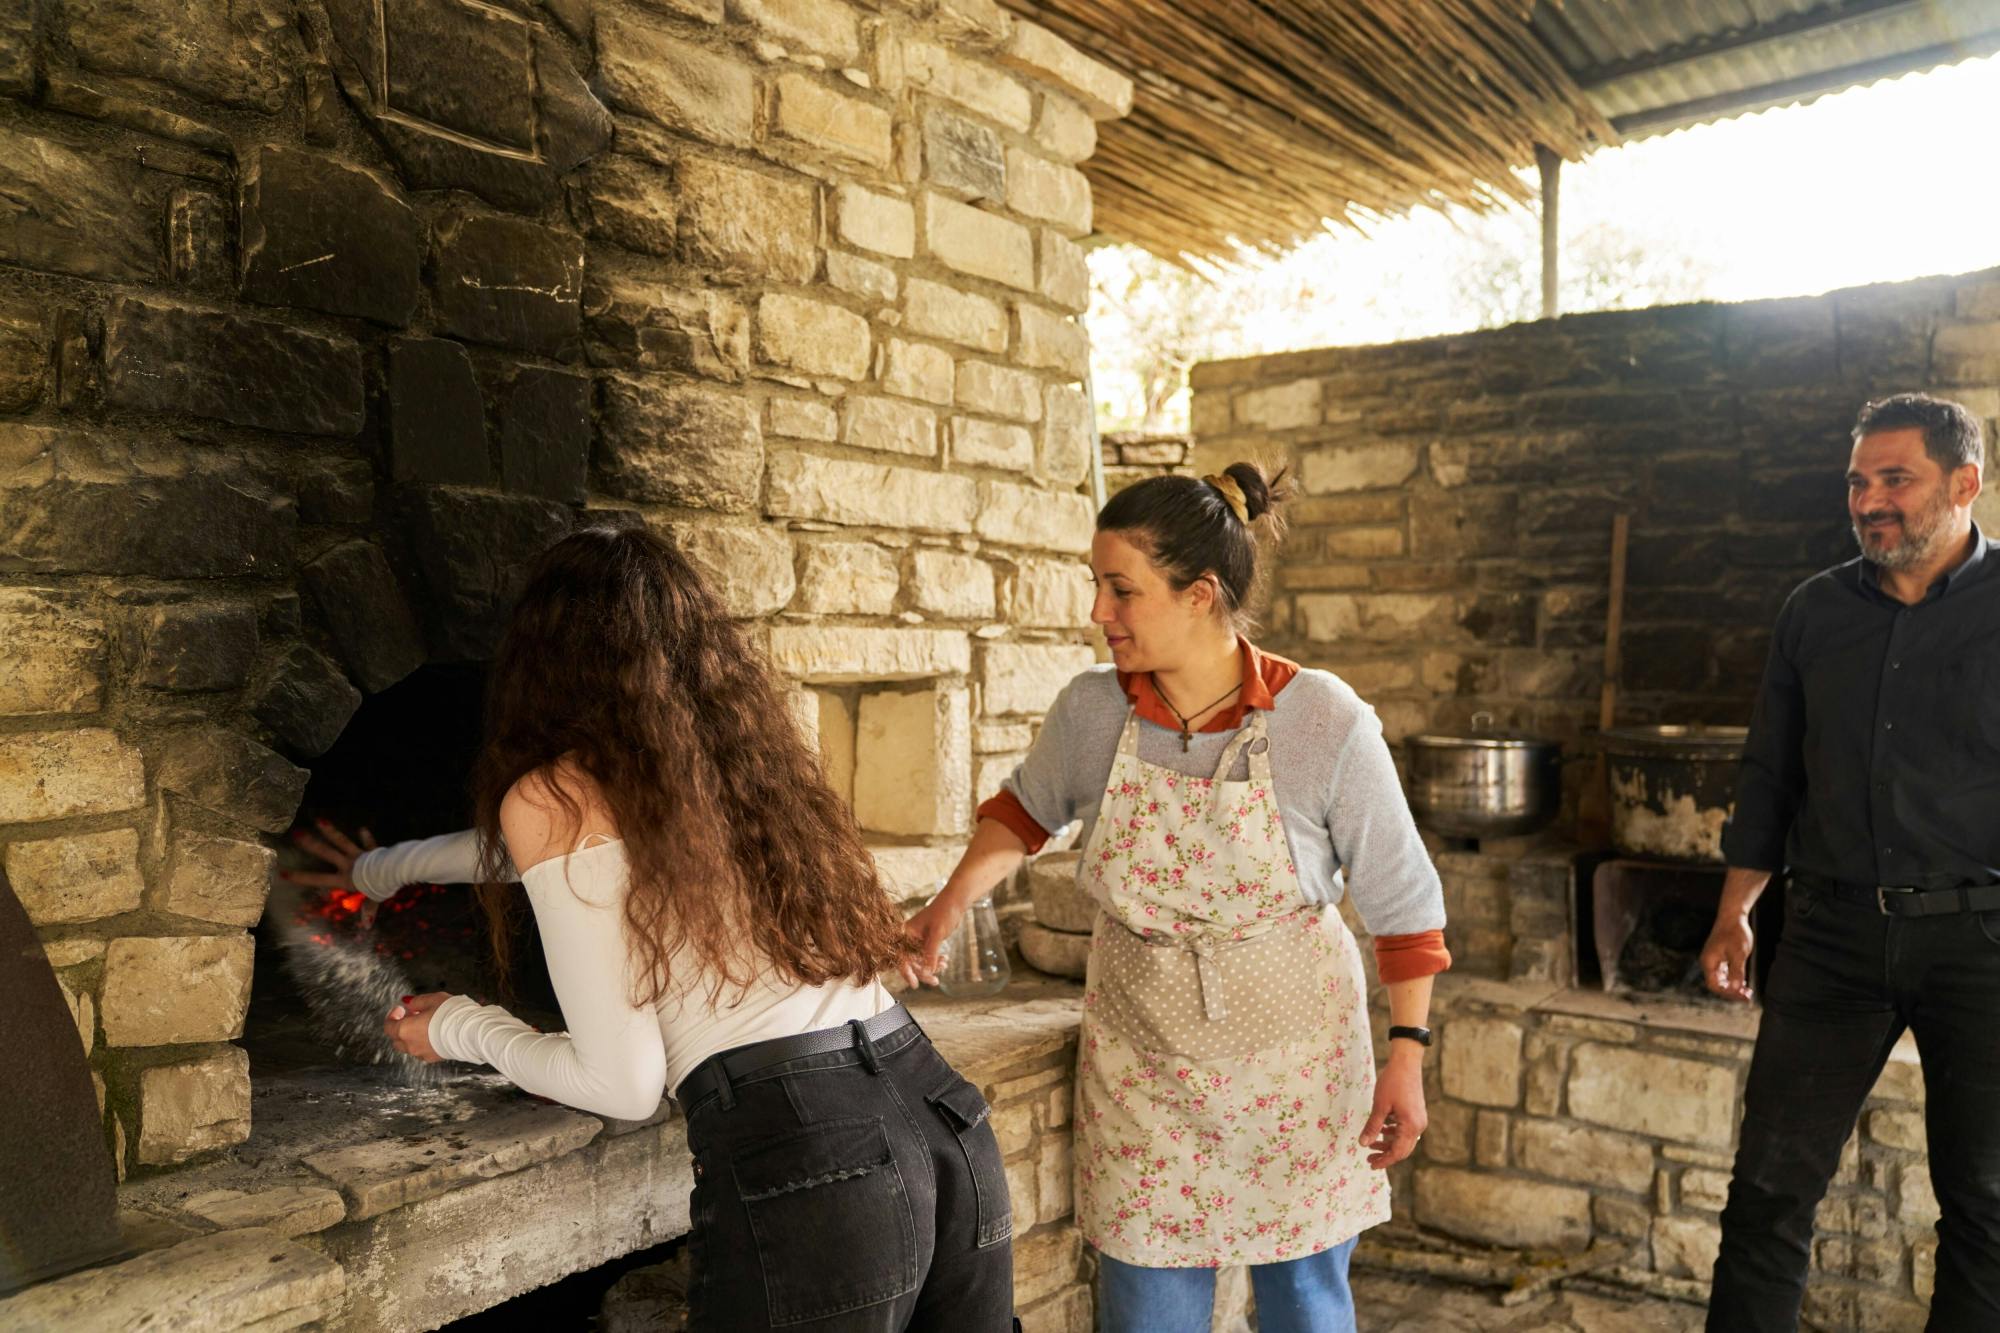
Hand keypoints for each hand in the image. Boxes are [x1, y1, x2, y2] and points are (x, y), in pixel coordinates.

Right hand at [284, 818, 380, 922]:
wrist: (391, 871)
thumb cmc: (379, 887)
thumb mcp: (372, 900)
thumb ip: (368, 910)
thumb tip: (367, 926)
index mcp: (344, 878)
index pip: (318, 879)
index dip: (300, 877)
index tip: (284, 873)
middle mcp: (347, 864)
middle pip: (326, 852)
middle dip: (311, 844)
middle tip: (297, 834)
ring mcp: (358, 854)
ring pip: (342, 841)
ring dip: (331, 831)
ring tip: (320, 820)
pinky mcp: (370, 850)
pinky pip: (368, 843)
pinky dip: (366, 837)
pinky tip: (362, 828)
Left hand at [384, 992, 453, 1062]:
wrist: (471, 1032)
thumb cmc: (451, 1015)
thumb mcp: (433, 999)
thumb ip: (417, 1001)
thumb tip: (409, 1003)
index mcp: (405, 1030)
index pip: (388, 1026)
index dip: (392, 1016)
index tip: (400, 1009)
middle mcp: (410, 1045)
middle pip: (397, 1039)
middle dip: (400, 1027)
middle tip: (410, 1015)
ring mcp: (422, 1053)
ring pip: (409, 1046)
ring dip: (412, 1036)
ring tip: (424, 1023)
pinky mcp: (434, 1058)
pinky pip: (422, 1050)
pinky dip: (423, 1042)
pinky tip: (434, 1033)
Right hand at [898, 893, 965, 988]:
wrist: (955, 902)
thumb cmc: (944, 912)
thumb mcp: (937, 933)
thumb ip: (931, 953)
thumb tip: (927, 972)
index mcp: (905, 933)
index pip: (902, 957)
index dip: (907, 972)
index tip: (915, 984)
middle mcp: (908, 938)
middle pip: (911, 962)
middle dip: (923, 972)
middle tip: (935, 981)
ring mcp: (917, 941)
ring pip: (920, 962)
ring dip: (931, 967)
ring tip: (944, 965)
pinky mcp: (926, 942)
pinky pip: (927, 957)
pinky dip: (935, 961)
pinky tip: (945, 961)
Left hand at [1360, 1045, 1426, 1168]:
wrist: (1406, 1062)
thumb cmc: (1393, 1082)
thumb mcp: (1380, 1106)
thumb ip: (1372, 1126)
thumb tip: (1362, 1144)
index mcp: (1411, 1126)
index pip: (1397, 1152)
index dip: (1384, 1160)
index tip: (1371, 1164)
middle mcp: (1419, 1126)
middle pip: (1402, 1149)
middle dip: (1385, 1155)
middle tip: (1369, 1158)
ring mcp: (1419, 1120)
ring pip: (1403, 1140)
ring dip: (1387, 1143)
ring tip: (1370, 1143)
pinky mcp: (1416, 1113)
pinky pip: (1405, 1130)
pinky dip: (1392, 1132)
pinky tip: (1381, 1128)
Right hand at [1701, 911, 1754, 1001]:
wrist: (1732, 916)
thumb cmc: (1735, 933)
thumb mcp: (1738, 954)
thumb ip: (1736, 971)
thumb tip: (1735, 988)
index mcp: (1709, 963)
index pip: (1715, 986)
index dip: (1728, 993)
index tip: (1743, 995)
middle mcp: (1709, 963)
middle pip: (1717, 985)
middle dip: (1732, 992)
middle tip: (1748, 996)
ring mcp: (1714, 960)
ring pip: (1721, 980)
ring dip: (1733, 987)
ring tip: (1748, 992)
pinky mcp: (1720, 957)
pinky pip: (1724, 973)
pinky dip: (1733, 979)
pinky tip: (1744, 982)